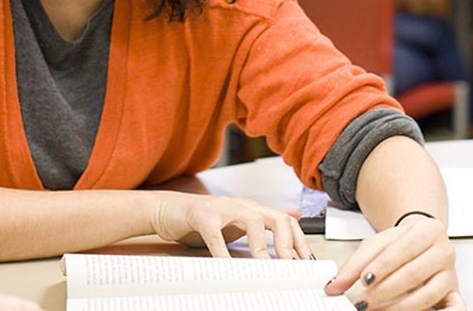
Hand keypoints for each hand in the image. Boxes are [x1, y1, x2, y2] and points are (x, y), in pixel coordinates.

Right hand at [150, 192, 311, 259]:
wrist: (168, 210)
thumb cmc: (202, 220)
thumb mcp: (237, 221)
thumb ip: (263, 222)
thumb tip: (293, 218)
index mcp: (251, 209)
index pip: (285, 220)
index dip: (298, 240)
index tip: (304, 260)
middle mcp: (240, 206)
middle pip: (274, 217)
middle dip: (286, 242)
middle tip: (288, 264)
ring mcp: (222, 209)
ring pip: (252, 221)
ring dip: (261, 246)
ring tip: (264, 266)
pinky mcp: (202, 216)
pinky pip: (216, 235)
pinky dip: (223, 253)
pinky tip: (227, 267)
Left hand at [326, 215, 462, 309]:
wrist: (424, 241)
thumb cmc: (402, 243)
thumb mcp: (377, 244)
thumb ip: (355, 263)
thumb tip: (335, 285)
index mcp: (427, 230)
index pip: (402, 249)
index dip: (382, 267)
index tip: (363, 280)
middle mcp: (443, 251)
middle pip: (413, 273)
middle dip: (384, 291)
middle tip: (363, 302)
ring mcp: (450, 273)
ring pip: (428, 294)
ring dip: (399, 307)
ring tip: (376, 310)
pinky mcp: (454, 292)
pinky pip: (453, 308)